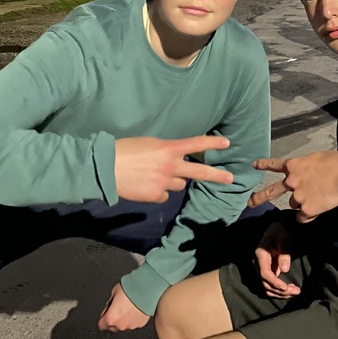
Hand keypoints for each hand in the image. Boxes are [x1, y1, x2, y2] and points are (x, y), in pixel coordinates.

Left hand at [98, 282, 149, 331]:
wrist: (146, 288)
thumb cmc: (130, 289)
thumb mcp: (113, 292)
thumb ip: (109, 303)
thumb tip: (108, 307)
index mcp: (111, 318)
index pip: (101, 325)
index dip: (103, 318)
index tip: (106, 313)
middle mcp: (120, 325)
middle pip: (113, 326)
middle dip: (114, 319)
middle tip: (119, 308)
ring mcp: (131, 326)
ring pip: (124, 325)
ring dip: (125, 319)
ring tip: (130, 307)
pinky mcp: (141, 324)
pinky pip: (135, 323)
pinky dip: (134, 318)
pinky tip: (136, 308)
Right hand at [114, 135, 232, 201]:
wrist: (106, 168)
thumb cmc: (125, 149)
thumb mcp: (149, 143)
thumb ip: (165, 151)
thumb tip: (173, 159)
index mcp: (169, 148)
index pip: (196, 143)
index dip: (213, 142)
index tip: (227, 143)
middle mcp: (171, 166)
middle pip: (199, 172)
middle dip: (217, 175)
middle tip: (231, 179)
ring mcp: (164, 183)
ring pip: (179, 185)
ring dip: (174, 181)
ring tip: (155, 175)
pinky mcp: (155, 196)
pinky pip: (164, 195)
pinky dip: (159, 191)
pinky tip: (146, 186)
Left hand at [248, 151, 337, 222]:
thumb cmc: (333, 162)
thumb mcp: (313, 160)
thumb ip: (304, 169)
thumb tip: (304, 177)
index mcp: (293, 166)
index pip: (274, 165)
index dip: (263, 165)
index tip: (254, 165)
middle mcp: (291, 181)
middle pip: (271, 191)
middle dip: (259, 198)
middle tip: (250, 203)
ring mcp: (298, 196)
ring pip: (293, 204)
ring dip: (301, 203)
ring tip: (315, 197)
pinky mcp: (307, 209)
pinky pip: (302, 218)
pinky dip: (308, 216)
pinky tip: (316, 210)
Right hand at [254, 219, 299, 298]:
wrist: (277, 228)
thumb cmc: (280, 232)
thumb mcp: (284, 238)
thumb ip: (284, 253)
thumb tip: (284, 270)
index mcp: (260, 255)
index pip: (265, 274)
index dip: (275, 283)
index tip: (286, 288)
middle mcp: (258, 264)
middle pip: (266, 284)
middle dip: (280, 290)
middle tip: (296, 291)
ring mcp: (261, 269)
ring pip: (267, 287)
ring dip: (280, 293)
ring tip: (295, 292)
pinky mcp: (267, 271)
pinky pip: (270, 285)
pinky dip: (279, 291)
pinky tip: (290, 290)